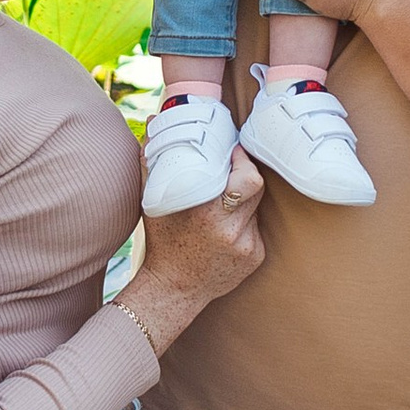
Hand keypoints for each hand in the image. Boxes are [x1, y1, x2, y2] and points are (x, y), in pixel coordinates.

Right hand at [119, 145, 266, 351]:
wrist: (174, 289)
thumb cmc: (162, 242)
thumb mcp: (152, 201)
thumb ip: (152, 159)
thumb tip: (154, 121)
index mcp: (206, 213)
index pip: (246, 178)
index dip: (243, 160)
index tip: (234, 150)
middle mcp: (230, 230)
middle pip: (256, 187)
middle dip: (245, 173)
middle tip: (233, 167)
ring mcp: (246, 245)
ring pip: (256, 206)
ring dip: (243, 199)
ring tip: (222, 203)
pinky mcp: (256, 256)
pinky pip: (256, 227)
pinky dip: (243, 223)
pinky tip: (224, 230)